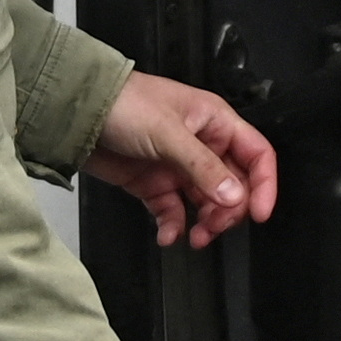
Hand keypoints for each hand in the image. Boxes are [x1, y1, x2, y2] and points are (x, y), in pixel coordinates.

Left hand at [89, 74, 276, 249]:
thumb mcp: (169, 133)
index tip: (259, 214)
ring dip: (205, 223)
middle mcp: (202, 145)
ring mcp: (178, 166)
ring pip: (207, 203)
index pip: (257, 154)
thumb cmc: (124, 104)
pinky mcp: (154, 184)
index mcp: (215, 122)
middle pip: (235, 185)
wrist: (76, 112)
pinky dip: (174, 227)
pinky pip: (174, 212)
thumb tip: (235, 197)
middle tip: (213, 225)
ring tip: (195, 237)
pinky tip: (167, 235)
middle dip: (229, 210)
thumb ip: (203, 168)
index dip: (264, 184)